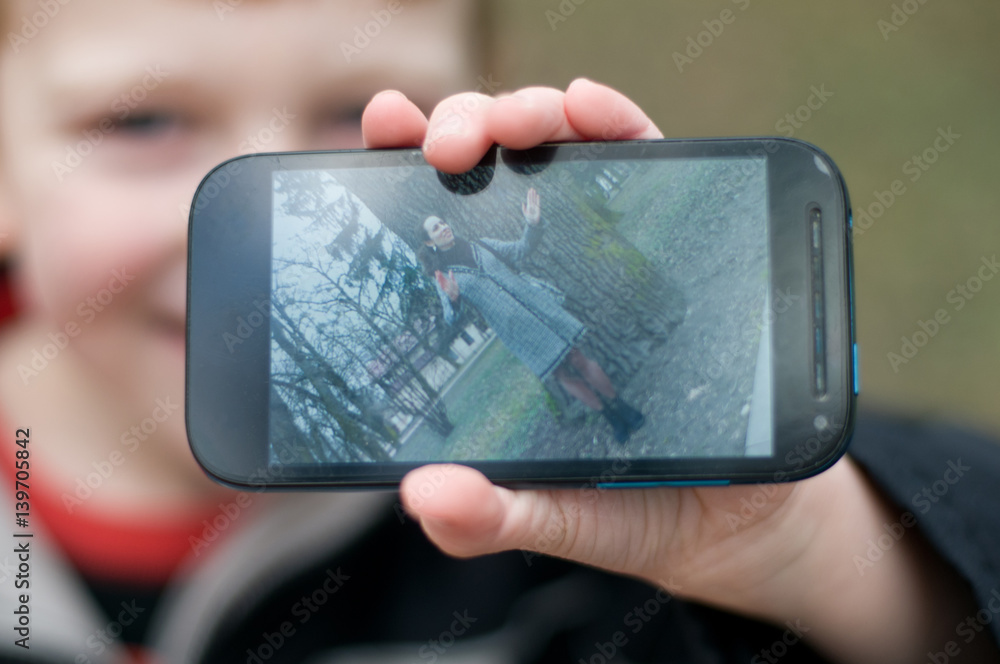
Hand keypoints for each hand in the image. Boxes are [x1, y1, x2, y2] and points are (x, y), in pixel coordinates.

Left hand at [361, 80, 992, 663]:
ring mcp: (613, 251)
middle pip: (494, 175)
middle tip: (447, 146)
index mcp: (504, 325)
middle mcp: (550, 275)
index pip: (443, 234)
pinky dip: (615, 122)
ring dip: (531, 114)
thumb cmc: (637, 502)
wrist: (744, 514)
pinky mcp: (679, 243)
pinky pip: (648, 164)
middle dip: (464, 133)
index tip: (378, 129)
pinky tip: (587, 106)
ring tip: (514, 121)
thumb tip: (421, 497)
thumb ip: (491, 518)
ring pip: (561, 151)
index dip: (403, 173)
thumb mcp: (555, 517)